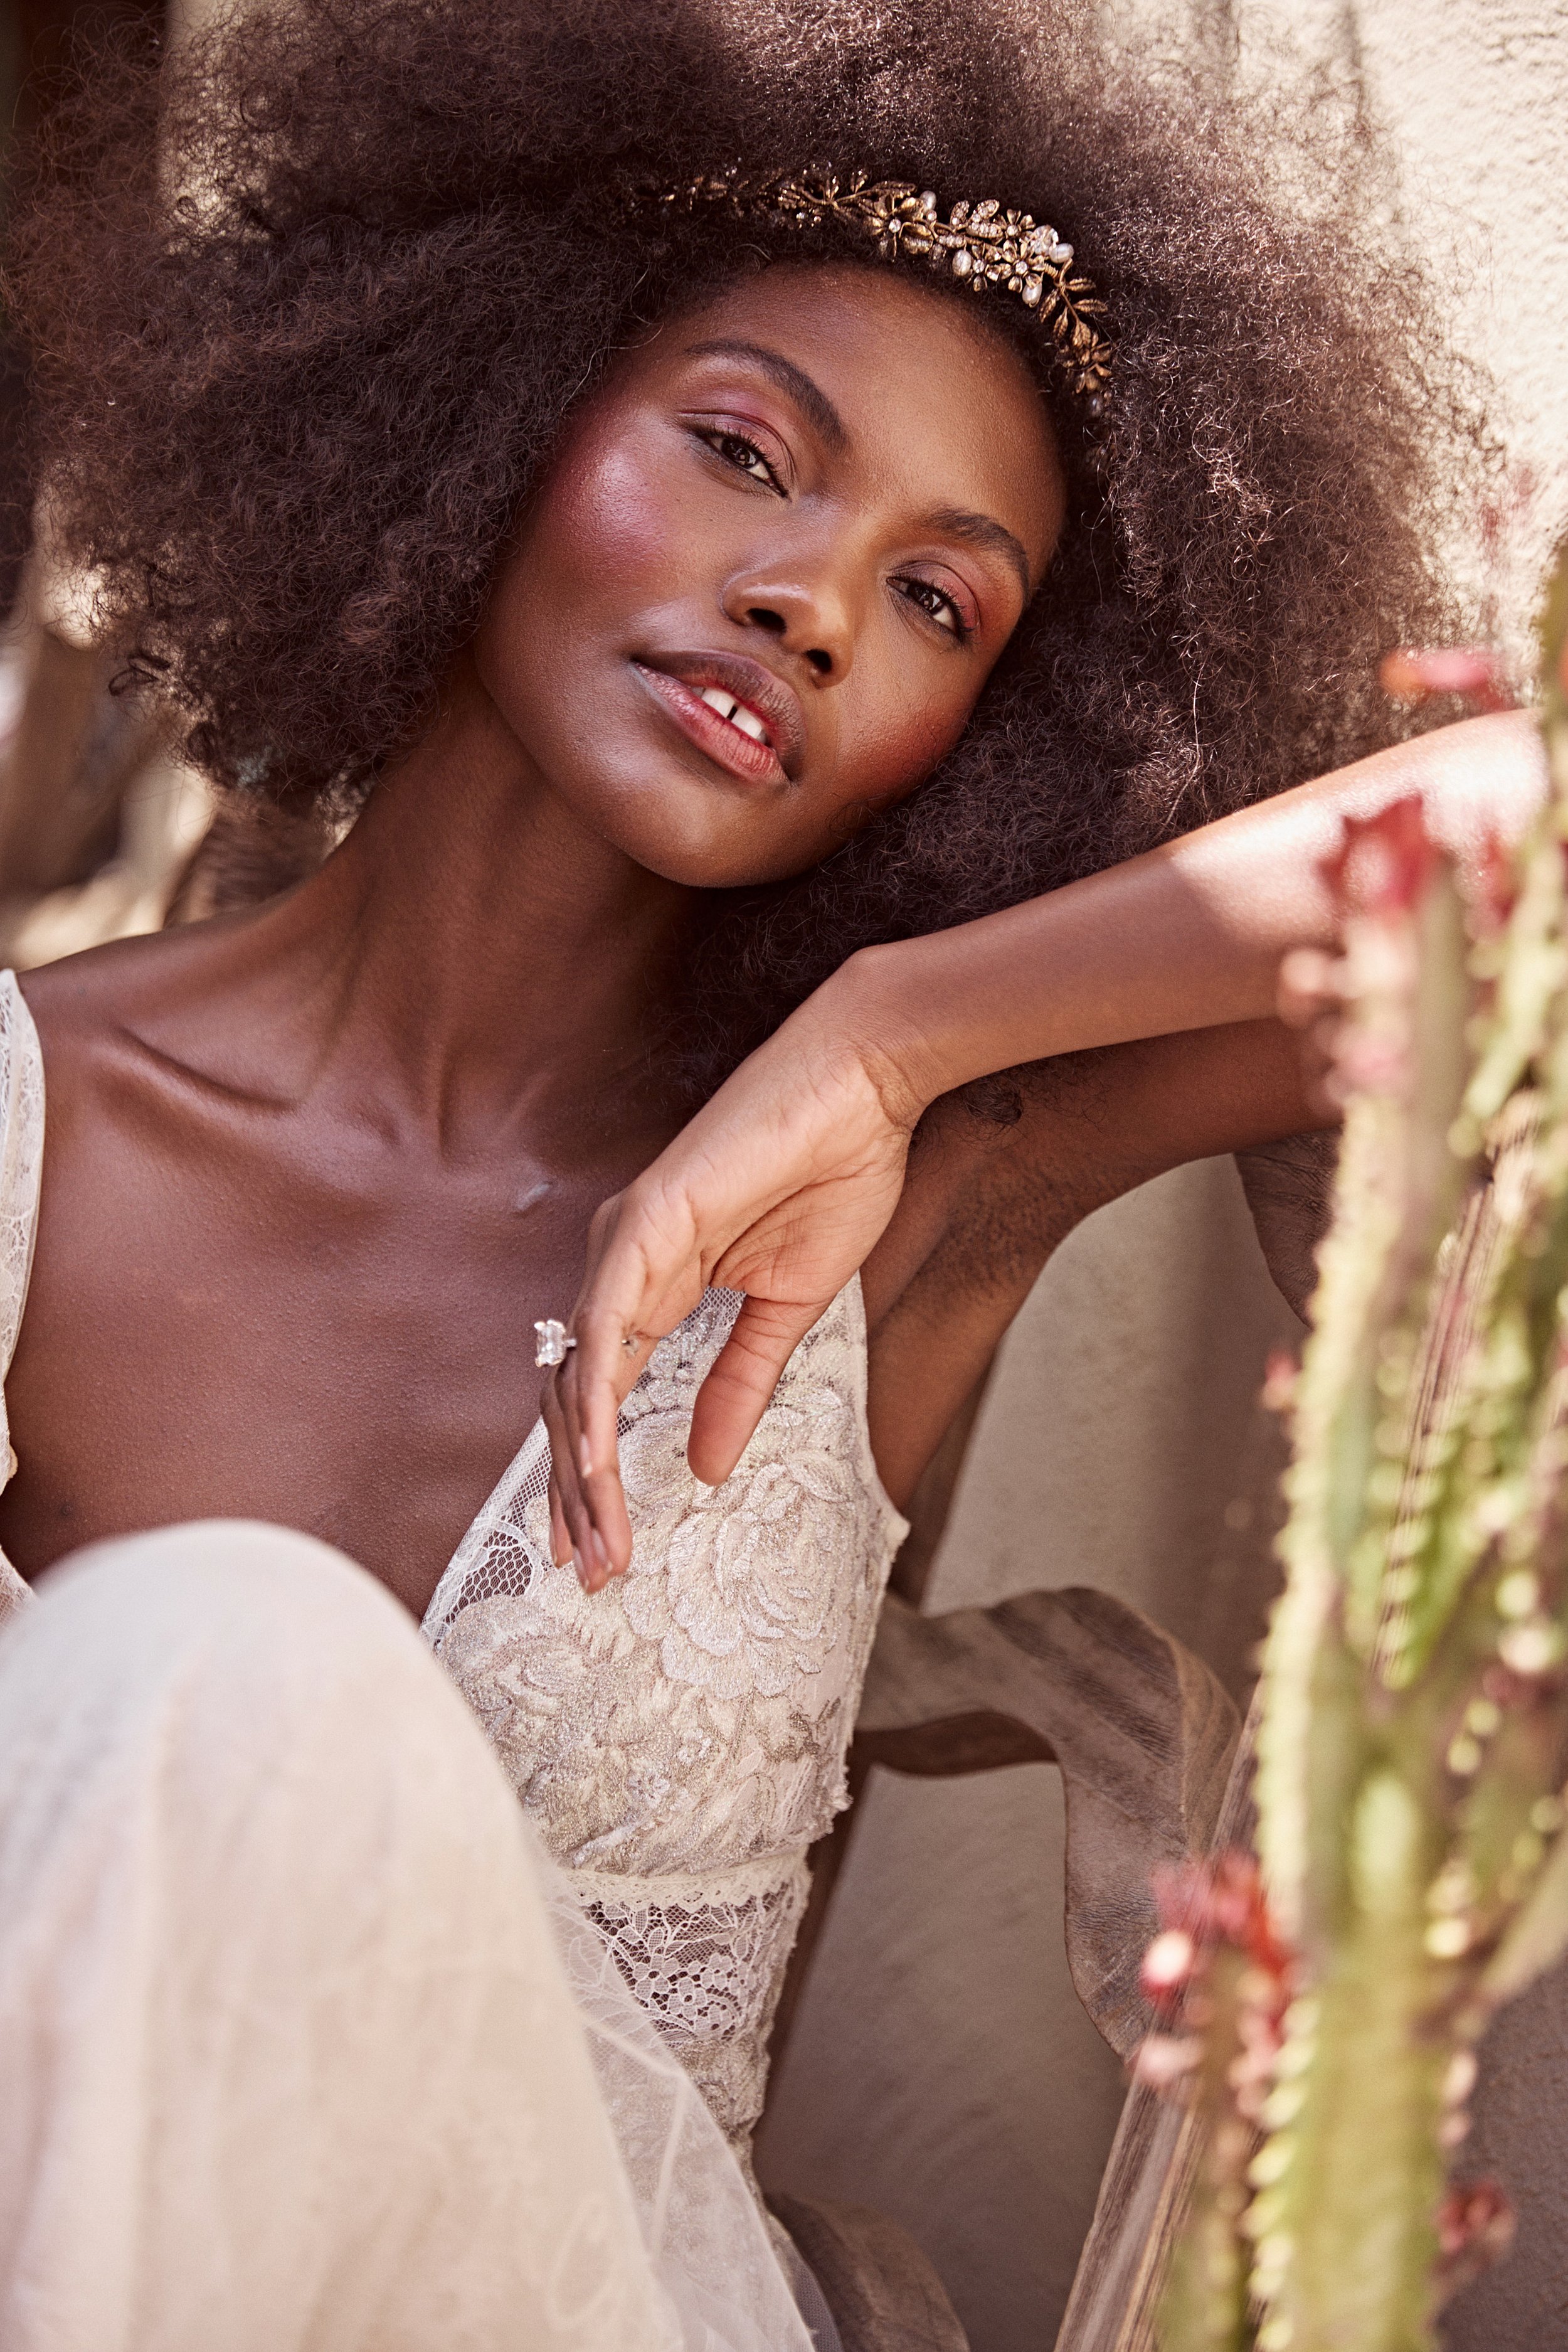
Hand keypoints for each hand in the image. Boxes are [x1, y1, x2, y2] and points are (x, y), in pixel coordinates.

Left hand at [542, 979, 923, 1589]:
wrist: (865, 1087)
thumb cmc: (834, 1173)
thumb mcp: (789, 1308)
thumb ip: (739, 1383)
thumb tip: (708, 1465)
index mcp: (653, 1285)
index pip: (602, 1398)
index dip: (596, 1479)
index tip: (606, 1553)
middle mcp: (621, 1265)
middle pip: (570, 1399)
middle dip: (574, 1495)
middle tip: (586, 1574)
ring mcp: (623, 1243)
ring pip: (574, 1375)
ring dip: (579, 1468)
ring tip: (592, 1542)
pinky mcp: (643, 1223)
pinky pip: (602, 1327)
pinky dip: (592, 1398)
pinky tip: (594, 1458)